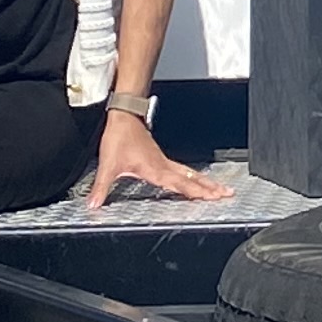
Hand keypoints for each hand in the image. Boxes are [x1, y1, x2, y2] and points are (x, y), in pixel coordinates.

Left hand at [87, 109, 227, 209]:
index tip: (211, 197)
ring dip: (206, 182)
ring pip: (190, 174)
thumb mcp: (108, 164)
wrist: (125, 116)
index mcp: (154, 169)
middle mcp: (163, 165)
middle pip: (192, 179)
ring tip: (222, 189)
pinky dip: (195, 177)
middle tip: (228, 194)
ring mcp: (165, 161)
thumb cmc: (119, 137)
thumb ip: (101, 187)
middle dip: (210, 188)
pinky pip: (183, 170)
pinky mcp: (162, 158)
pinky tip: (199, 181)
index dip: (195, 192)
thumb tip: (93, 205)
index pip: (178, 184)